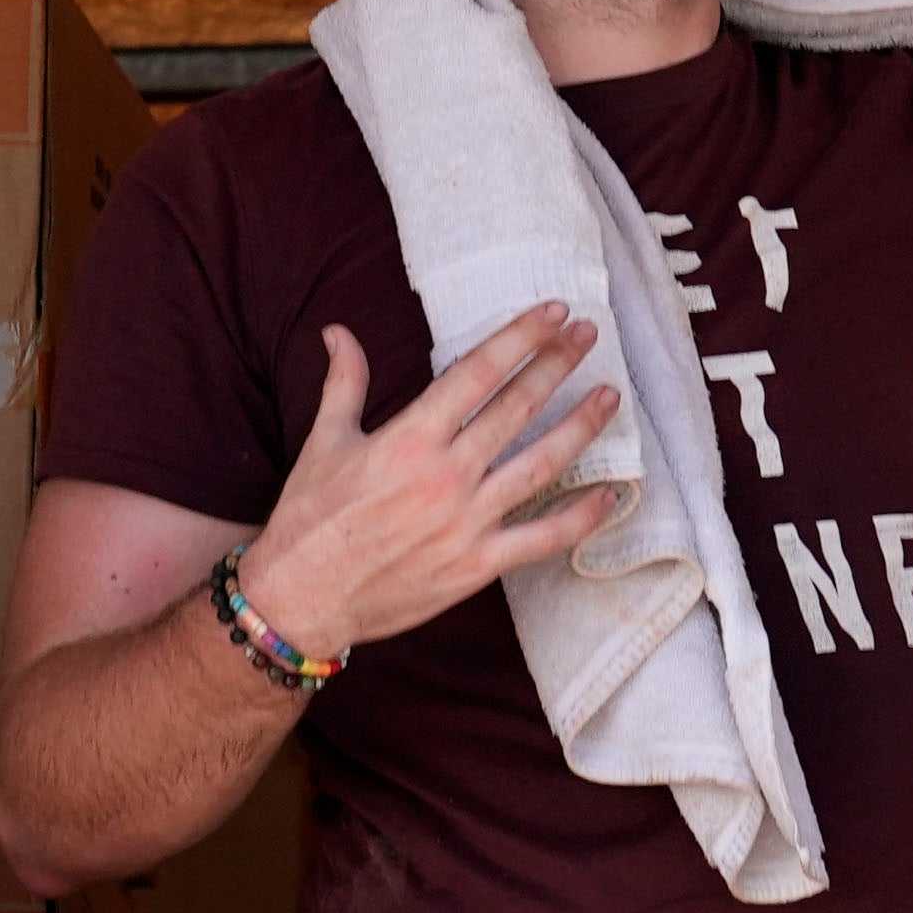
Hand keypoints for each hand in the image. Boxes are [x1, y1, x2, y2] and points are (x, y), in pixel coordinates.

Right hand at [228, 307, 624, 659]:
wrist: (302, 599)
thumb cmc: (309, 518)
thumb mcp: (325, 442)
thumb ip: (344, 383)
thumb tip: (337, 331)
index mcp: (409, 438)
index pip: (479, 372)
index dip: (522, 337)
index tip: (555, 313)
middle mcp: (446, 475)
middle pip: (517, 408)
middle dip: (557, 365)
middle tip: (590, 334)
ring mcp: (467, 522)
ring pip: (541, 465)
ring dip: (581, 427)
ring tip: (610, 397)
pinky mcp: (478, 565)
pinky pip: (542, 538)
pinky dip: (580, 517)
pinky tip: (610, 494)